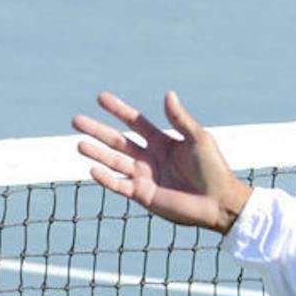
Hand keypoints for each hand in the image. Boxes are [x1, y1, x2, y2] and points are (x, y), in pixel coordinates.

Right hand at [72, 91, 253, 233]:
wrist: (219, 201)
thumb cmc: (214, 169)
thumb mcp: (198, 138)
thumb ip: (180, 119)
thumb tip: (168, 94)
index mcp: (163, 142)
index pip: (135, 122)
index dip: (118, 110)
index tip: (100, 97)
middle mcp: (150, 158)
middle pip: (117, 141)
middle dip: (97, 130)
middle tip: (76, 120)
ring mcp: (145, 176)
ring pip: (115, 162)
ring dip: (97, 153)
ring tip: (79, 144)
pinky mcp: (144, 195)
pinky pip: (120, 186)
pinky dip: (106, 179)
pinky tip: (92, 169)